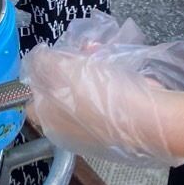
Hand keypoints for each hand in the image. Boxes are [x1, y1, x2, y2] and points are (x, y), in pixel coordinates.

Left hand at [20, 11, 183, 166]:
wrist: (151, 120)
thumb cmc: (97, 94)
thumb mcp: (60, 69)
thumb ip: (42, 63)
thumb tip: (38, 60)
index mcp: (50, 123)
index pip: (33, 100)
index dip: (38, 77)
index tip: (50, 60)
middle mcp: (70, 134)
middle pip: (62, 92)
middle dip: (69, 67)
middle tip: (79, 50)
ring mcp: (97, 134)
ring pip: (87, 92)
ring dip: (91, 68)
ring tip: (98, 50)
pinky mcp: (122, 130)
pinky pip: (109, 99)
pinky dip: (111, 80)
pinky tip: (117, 66)